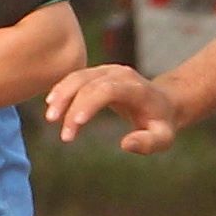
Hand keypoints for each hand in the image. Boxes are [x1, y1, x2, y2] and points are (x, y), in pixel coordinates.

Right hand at [45, 64, 177, 153]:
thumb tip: (125, 145)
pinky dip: (62, 90)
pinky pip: (75, 77)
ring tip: (51, 118)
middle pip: (89, 85)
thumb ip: (148, 143)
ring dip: (61, 96)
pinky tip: (52, 105)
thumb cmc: (161, 123)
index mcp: (136, 88)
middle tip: (65, 136)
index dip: (90, 103)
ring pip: (78, 77)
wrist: (164, 102)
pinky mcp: (97, 73)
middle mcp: (120, 74)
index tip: (77, 123)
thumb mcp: (163, 138)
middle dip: (73, 108)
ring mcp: (107, 70)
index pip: (108, 90)